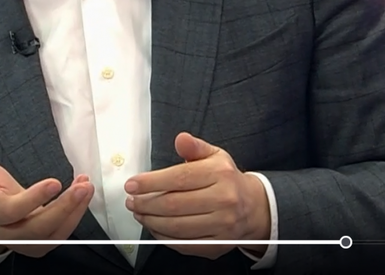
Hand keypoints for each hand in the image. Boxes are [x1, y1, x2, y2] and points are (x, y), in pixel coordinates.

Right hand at [0, 161, 93, 257]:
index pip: (12, 211)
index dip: (34, 199)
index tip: (54, 183)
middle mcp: (7, 234)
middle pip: (37, 229)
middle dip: (64, 208)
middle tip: (82, 187)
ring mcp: (24, 242)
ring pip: (52, 235)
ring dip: (74, 212)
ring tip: (86, 188)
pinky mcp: (39, 243)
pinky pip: (60, 235)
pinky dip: (75, 215)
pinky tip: (82, 195)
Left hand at [124, 132, 270, 259]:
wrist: (253, 206)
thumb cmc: (227, 179)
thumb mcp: (215, 156)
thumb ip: (194, 148)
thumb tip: (181, 139)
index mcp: (221, 174)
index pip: (179, 178)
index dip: (151, 182)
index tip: (132, 185)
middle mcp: (224, 200)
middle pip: (174, 204)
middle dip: (146, 204)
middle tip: (131, 201)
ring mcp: (222, 225)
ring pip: (177, 227)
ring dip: (151, 221)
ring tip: (139, 213)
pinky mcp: (217, 245)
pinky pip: (184, 243)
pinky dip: (164, 237)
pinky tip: (155, 227)